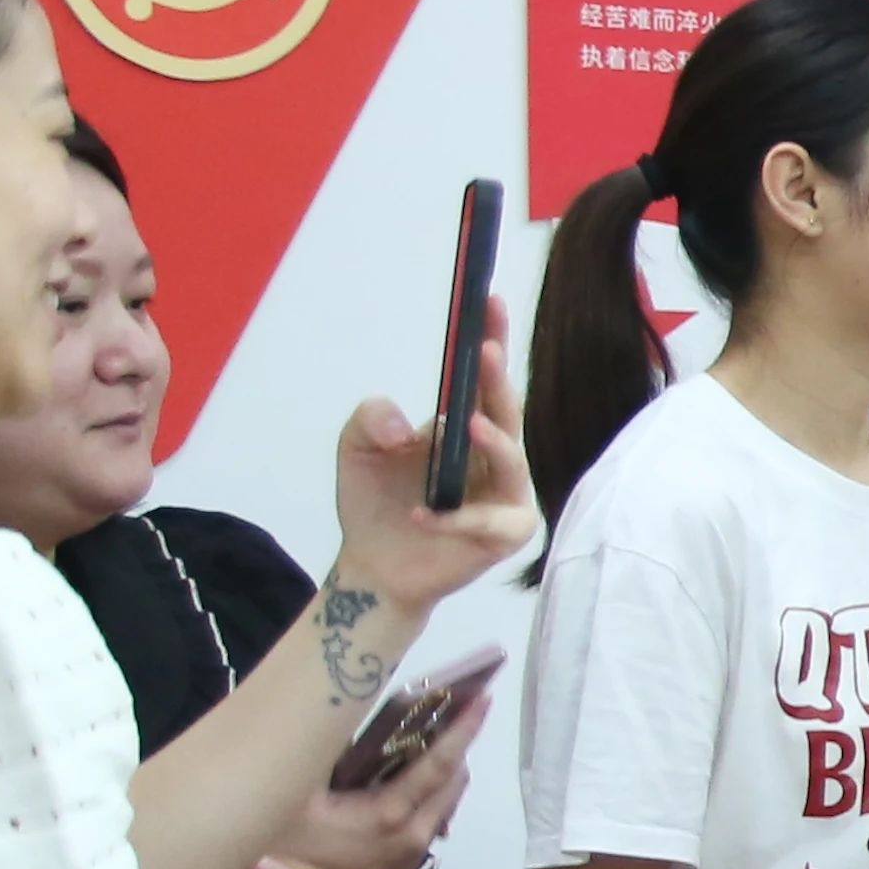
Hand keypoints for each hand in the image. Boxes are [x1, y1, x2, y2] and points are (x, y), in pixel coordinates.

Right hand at [287, 680, 488, 868]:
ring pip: (447, 798)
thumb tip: (352, 708)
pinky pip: (433, 814)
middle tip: (452, 704)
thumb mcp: (294, 790)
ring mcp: (412, 850)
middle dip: (457, 740)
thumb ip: (327, 751)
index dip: (464, 728)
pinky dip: (432, 786)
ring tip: (431, 729)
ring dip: (446, 764)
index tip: (484, 697)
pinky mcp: (406, 860)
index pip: (440, 763)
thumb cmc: (280, 844)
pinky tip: (408, 766)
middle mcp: (413, 834)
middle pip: (454, 778)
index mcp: (390, 814)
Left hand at [321, 290, 544, 620]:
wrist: (374, 567)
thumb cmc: (376, 504)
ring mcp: (505, 496)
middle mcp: (496, 457)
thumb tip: (405, 423)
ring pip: (513, 463)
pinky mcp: (504, 535)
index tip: (489, 301)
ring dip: (494, 445)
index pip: (485, 380)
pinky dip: (454, 518)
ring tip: (468, 425)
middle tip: (486, 349)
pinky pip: (487, 521)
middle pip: (506, 412)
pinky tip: (421, 513)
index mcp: (468, 429)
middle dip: (499, 379)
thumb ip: (369, 418)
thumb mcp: (356, 448)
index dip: (491, 340)